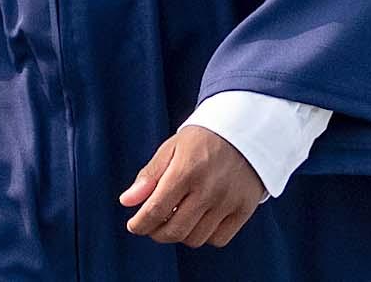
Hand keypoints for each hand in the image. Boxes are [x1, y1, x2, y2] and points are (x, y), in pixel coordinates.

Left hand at [118, 123, 263, 247]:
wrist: (244, 131)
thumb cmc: (202, 139)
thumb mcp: (171, 149)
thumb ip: (149, 176)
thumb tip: (126, 202)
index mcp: (186, 170)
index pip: (156, 210)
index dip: (140, 224)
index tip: (134, 225)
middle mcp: (208, 189)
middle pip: (175, 231)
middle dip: (156, 233)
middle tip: (151, 225)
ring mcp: (228, 202)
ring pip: (195, 239)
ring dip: (179, 235)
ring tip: (174, 219)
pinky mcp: (243, 210)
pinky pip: (218, 239)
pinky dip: (204, 236)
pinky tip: (198, 221)